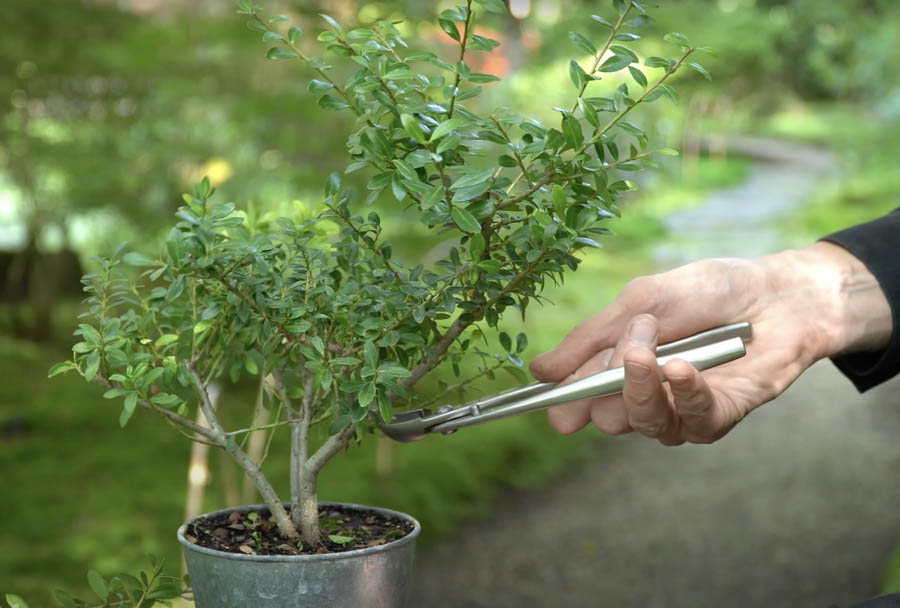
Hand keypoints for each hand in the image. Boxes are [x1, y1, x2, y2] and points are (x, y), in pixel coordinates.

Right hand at [529, 242, 890, 444]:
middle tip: (632, 340)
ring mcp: (682, 411)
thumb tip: (538, 370)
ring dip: (641, 385)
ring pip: (642, 422)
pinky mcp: (720, 417)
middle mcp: (647, 395)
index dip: (565, 405)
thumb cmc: (707, 292)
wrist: (776, 291)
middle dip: (607, 380)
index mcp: (621, 368)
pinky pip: (692, 422)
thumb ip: (591, 337)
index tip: (551, 407)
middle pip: (606, 415)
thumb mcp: (640, 300)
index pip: (581, 397)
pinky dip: (684, 393)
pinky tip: (682, 368)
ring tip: (652, 348)